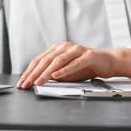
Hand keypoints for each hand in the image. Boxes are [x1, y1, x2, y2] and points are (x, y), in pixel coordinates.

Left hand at [16, 42, 130, 88]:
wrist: (108, 62)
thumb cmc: (87, 67)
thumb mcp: (67, 72)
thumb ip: (54, 74)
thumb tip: (38, 81)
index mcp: (58, 49)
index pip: (40, 60)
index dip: (29, 71)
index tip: (22, 83)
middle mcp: (66, 47)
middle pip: (46, 60)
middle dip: (34, 73)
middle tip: (26, 84)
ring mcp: (77, 50)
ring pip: (58, 60)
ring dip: (46, 72)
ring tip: (38, 82)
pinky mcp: (88, 55)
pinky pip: (74, 62)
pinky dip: (64, 70)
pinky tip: (57, 75)